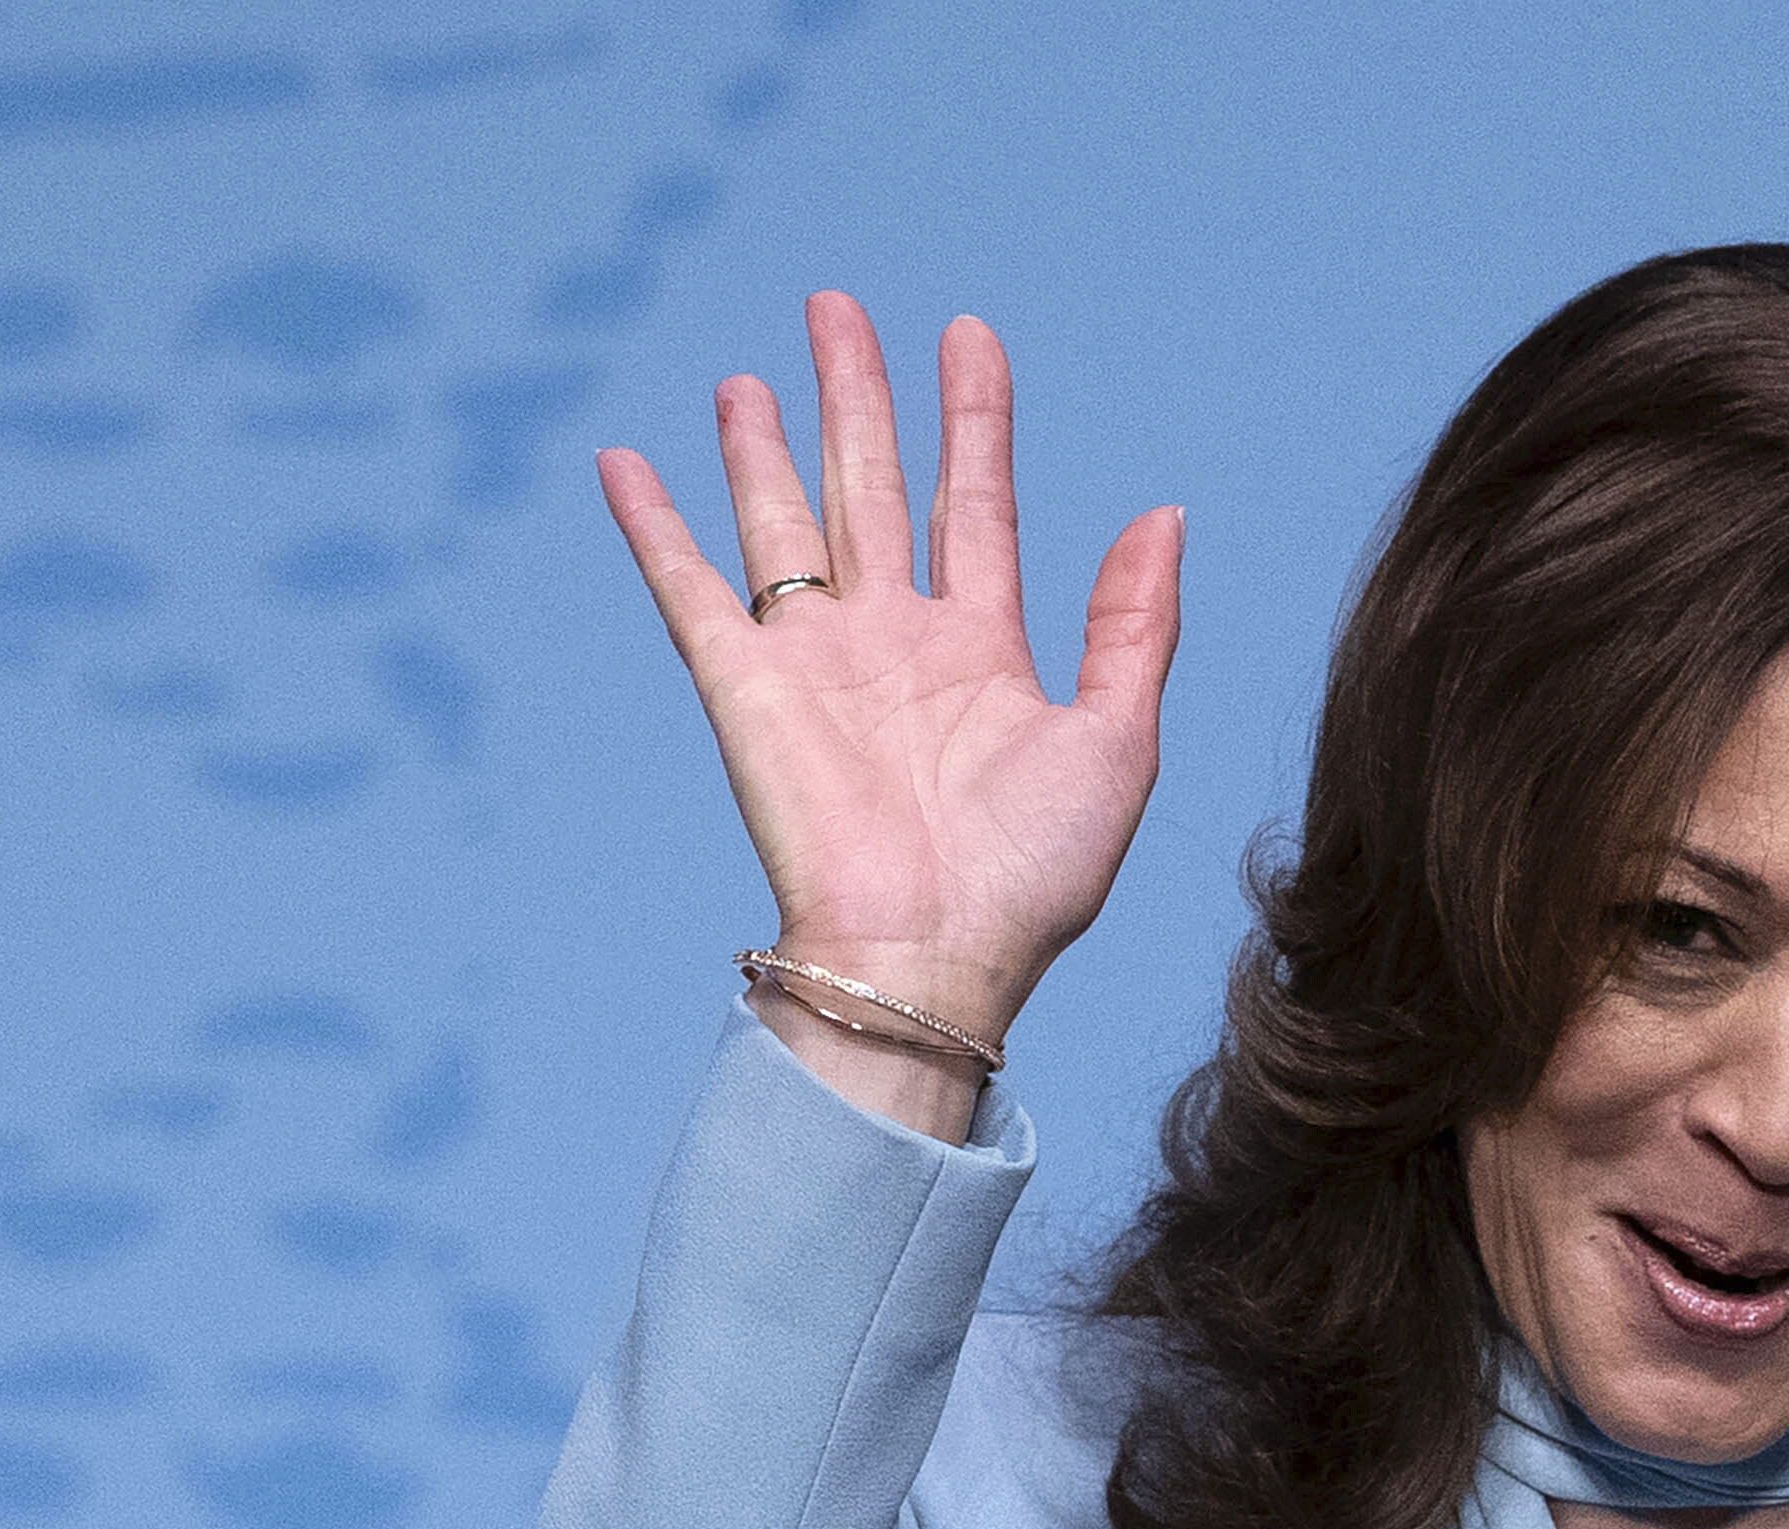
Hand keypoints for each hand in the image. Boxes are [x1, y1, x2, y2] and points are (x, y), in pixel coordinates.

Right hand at [597, 291, 1181, 1132]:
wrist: (931, 958)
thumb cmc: (1029, 879)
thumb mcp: (1117, 742)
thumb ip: (1136, 627)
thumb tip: (1164, 513)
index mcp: (981, 652)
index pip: (973, 502)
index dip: (973, 418)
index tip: (969, 335)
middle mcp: (893, 644)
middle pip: (870, 485)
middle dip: (858, 396)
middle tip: (838, 309)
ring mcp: (814, 662)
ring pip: (782, 520)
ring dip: (764, 446)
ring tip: (751, 374)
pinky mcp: (742, 687)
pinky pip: (688, 589)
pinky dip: (653, 527)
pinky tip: (624, 464)